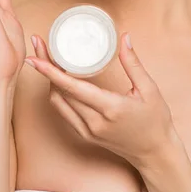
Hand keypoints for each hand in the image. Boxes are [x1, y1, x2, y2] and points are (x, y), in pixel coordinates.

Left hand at [24, 32, 181, 169]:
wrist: (155, 153)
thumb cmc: (155, 121)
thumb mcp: (149, 89)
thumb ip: (133, 63)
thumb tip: (124, 38)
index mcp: (110, 108)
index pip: (73, 88)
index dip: (50, 72)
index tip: (35, 57)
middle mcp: (94, 122)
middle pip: (60, 91)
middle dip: (46, 67)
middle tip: (38, 45)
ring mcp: (87, 130)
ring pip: (58, 102)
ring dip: (49, 80)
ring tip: (45, 57)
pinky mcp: (85, 135)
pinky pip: (64, 111)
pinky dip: (57, 93)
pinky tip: (56, 78)